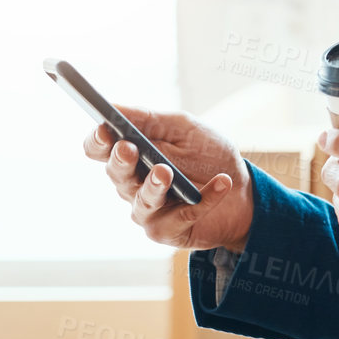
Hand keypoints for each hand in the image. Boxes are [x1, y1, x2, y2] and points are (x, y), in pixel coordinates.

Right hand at [84, 108, 253, 253]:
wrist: (241, 191)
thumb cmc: (207, 155)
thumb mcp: (182, 128)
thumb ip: (149, 119)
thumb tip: (113, 107)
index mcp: (131, 155)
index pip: (99, 149)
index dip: (97, 141)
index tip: (104, 129)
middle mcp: (132, 185)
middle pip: (116, 174)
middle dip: (121, 161)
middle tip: (129, 148)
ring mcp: (148, 210)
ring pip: (143, 201)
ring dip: (154, 186)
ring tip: (166, 172)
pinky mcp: (169, 231)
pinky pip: (182, 216)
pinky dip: (205, 199)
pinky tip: (222, 182)